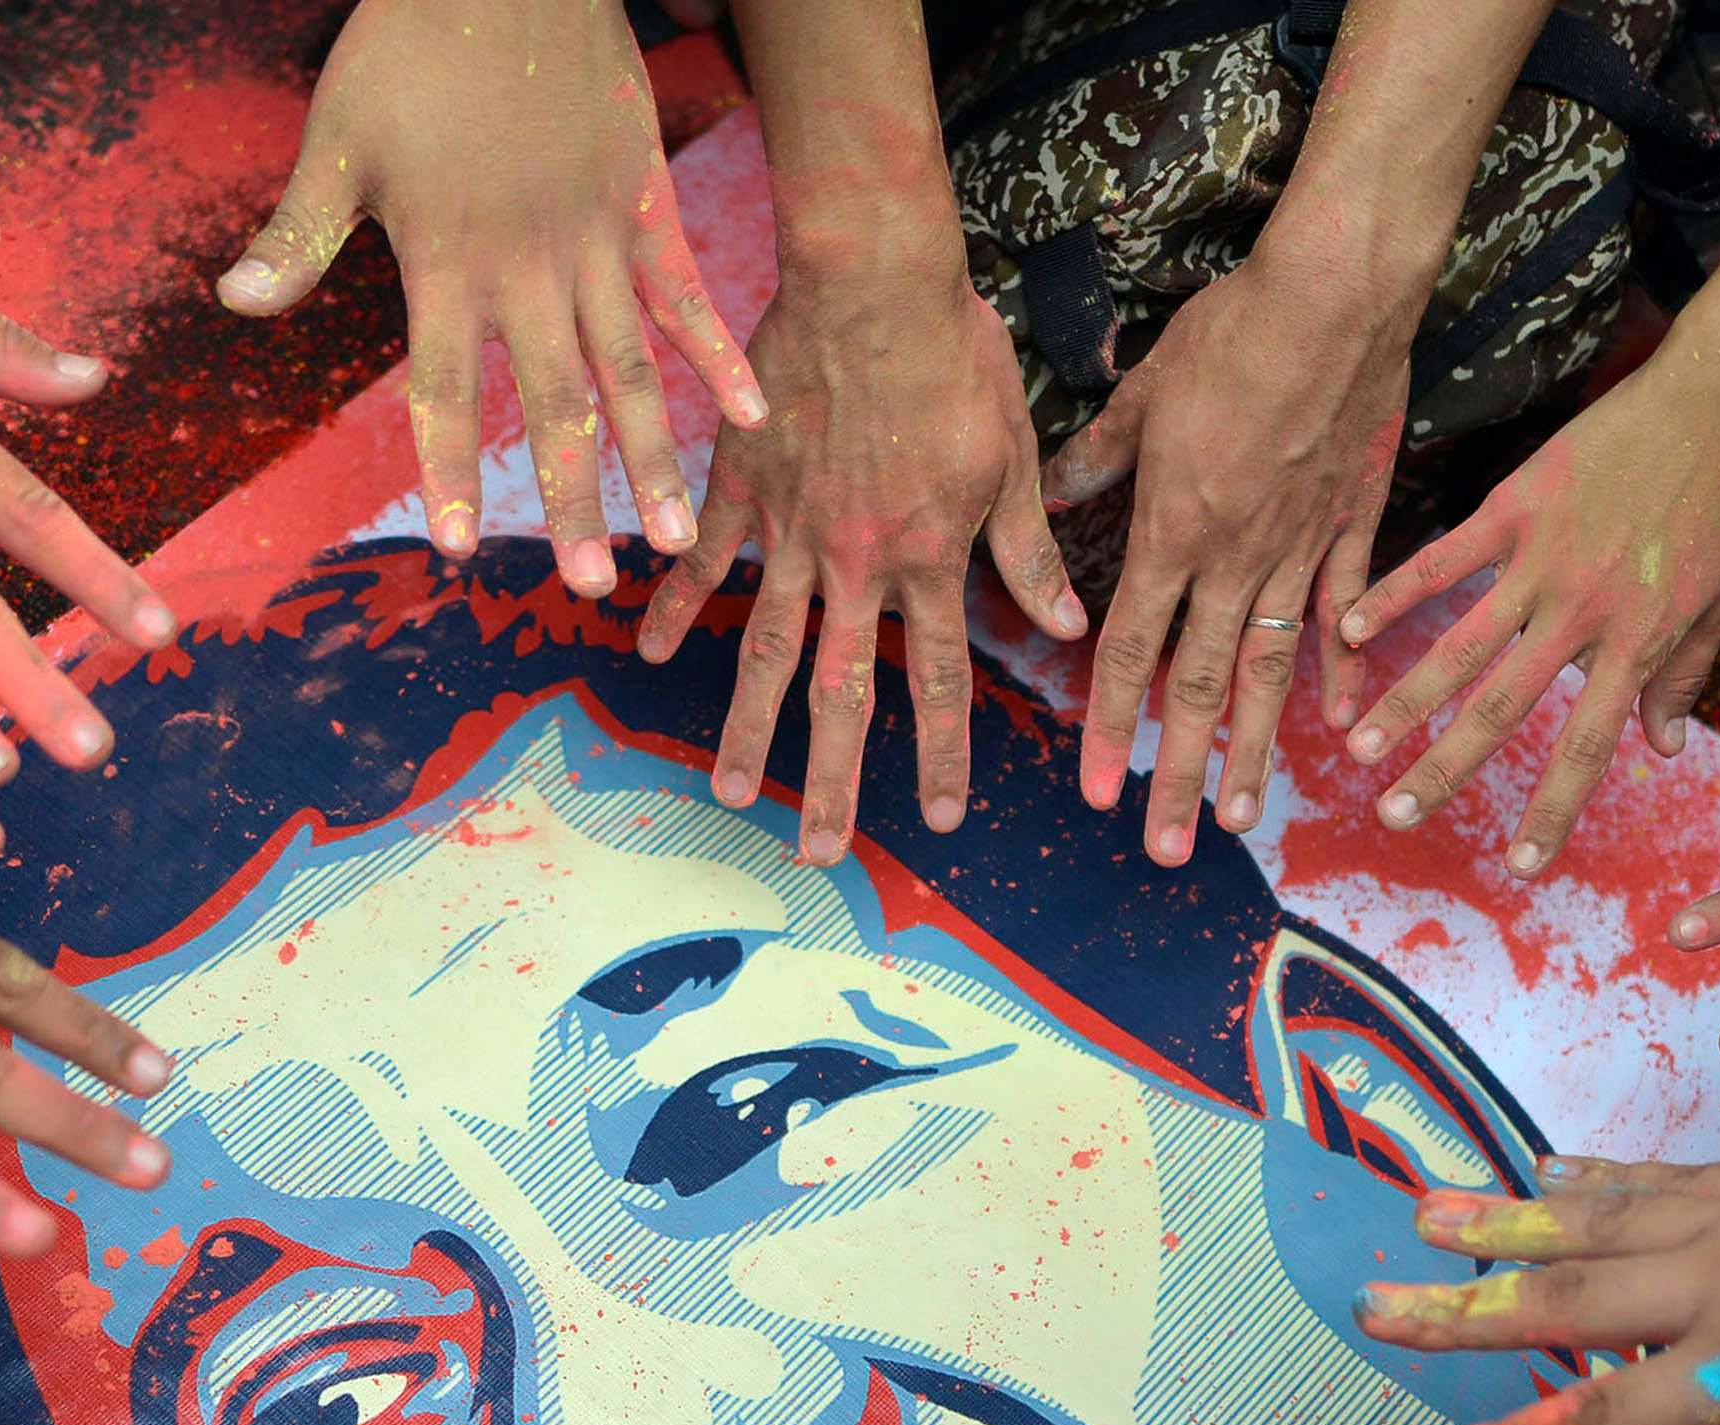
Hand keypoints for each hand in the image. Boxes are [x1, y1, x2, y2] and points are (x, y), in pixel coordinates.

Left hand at [218, 0, 762, 591]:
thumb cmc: (409, 45)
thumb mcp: (336, 137)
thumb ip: (296, 237)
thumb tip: (232, 308)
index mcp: (446, 260)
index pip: (444, 391)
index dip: (452, 471)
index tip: (463, 551)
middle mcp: (528, 266)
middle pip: (553, 404)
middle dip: (573, 500)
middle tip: (592, 586)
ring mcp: (595, 240)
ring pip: (628, 369)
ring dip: (652, 458)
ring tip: (675, 540)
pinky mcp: (643, 205)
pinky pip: (687, 294)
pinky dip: (717, 354)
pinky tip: (749, 417)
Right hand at [638, 249, 1079, 858]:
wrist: (873, 277)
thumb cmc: (954, 355)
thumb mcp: (1013, 454)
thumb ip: (1029, 551)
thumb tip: (1066, 628)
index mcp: (931, 560)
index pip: (939, 683)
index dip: (941, 755)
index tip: (938, 819)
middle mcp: (859, 564)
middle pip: (842, 695)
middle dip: (832, 782)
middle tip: (817, 853)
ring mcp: (794, 531)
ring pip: (768, 650)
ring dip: (748, 730)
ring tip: (731, 795)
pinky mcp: (742, 487)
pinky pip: (706, 560)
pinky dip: (678, 607)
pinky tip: (653, 657)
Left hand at [1045, 243, 1407, 863]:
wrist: (1336, 298)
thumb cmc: (1234, 332)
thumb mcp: (1144, 391)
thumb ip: (1097, 455)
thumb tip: (1051, 493)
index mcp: (1173, 532)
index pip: (1131, 654)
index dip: (1111, 730)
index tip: (1099, 795)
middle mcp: (1234, 560)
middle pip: (1197, 688)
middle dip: (1177, 775)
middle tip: (1166, 849)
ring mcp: (1299, 550)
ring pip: (1267, 671)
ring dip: (1250, 751)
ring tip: (1239, 818)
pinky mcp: (1353, 525)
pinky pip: (1345, 612)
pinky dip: (1343, 669)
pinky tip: (1340, 724)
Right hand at [1340, 354, 1719, 872]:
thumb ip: (1688, 672)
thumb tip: (1665, 748)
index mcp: (1639, 639)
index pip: (1586, 746)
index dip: (1550, 811)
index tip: (1518, 865)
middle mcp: (1583, 610)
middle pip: (1500, 710)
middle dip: (1443, 771)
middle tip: (1394, 819)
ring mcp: (1544, 556)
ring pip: (1460, 646)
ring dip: (1404, 702)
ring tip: (1357, 749)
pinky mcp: (1519, 502)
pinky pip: (1445, 556)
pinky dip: (1396, 593)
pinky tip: (1347, 627)